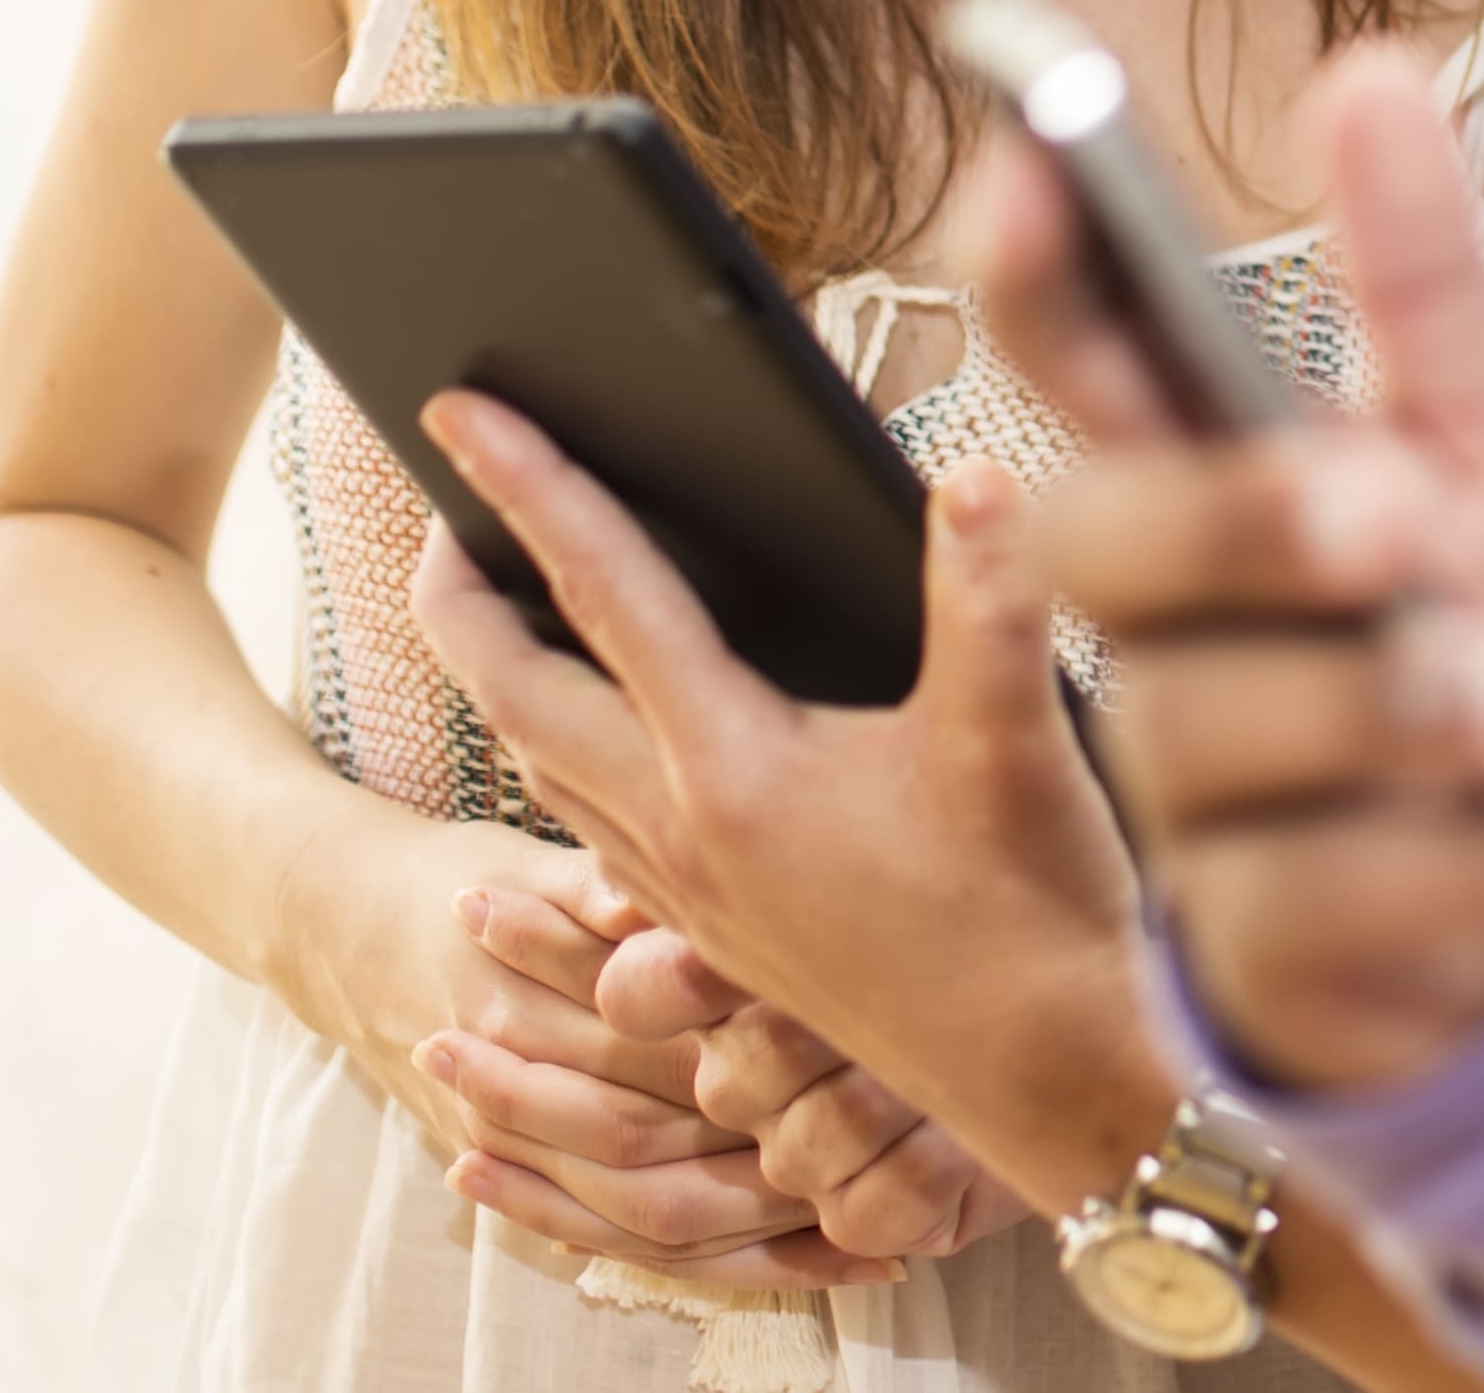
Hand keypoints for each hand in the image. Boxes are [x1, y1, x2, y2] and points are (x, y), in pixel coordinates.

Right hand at [289, 810, 881, 1287]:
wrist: (343, 931)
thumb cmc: (471, 881)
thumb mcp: (539, 861)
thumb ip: (602, 889)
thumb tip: (646, 902)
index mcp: (533, 995)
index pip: (661, 1054)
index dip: (765, 1069)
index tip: (873, 1070)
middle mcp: (520, 1080)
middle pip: (658, 1148)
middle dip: (777, 1164)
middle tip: (897, 1167)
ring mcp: (513, 1141)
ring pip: (639, 1214)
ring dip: (758, 1233)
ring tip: (873, 1240)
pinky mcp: (521, 1175)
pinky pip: (616, 1241)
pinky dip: (708, 1262)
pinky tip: (810, 1270)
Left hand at [411, 410, 1161, 1223]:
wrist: (1041, 1069)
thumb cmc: (1032, 907)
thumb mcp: (1015, 736)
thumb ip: (993, 593)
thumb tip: (973, 474)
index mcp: (737, 768)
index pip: (604, 594)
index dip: (530, 489)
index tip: (461, 414)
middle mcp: (683, 830)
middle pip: (514, 694)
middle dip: (457, 594)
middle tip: (442, 505)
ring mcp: (688, 888)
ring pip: (539, 766)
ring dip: (495, 675)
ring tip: (495, 603)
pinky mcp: (715, 927)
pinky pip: (587, 825)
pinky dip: (554, 757)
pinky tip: (589, 744)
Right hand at [976, 41, 1483, 1093]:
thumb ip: (1420, 281)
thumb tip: (1371, 70)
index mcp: (1204, 480)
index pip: (1070, 357)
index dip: (1033, 267)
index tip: (1031, 165)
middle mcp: (1161, 631)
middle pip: (1105, 544)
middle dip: (1245, 521)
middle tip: (1403, 513)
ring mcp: (1189, 795)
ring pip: (1210, 732)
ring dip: (1403, 707)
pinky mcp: (1251, 952)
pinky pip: (1319, 898)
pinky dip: (1472, 856)